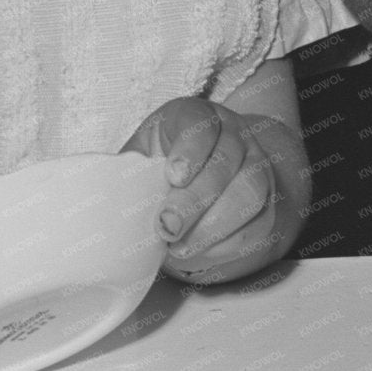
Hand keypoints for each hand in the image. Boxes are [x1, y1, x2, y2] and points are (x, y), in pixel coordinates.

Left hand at [123, 97, 306, 284]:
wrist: (213, 176)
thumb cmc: (163, 166)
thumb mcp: (143, 156)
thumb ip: (130, 173)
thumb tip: (103, 202)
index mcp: (197, 116)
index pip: (200, 124)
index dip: (190, 150)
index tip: (173, 177)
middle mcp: (234, 136)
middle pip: (227, 163)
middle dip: (196, 199)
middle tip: (167, 227)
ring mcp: (257, 167)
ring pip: (250, 194)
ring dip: (214, 227)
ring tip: (180, 249)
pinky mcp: (268, 202)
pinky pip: (257, 225)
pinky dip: (226, 245)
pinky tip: (199, 254)